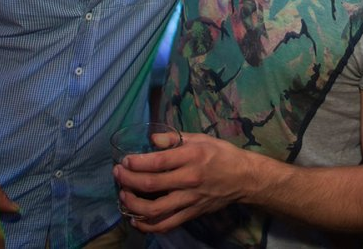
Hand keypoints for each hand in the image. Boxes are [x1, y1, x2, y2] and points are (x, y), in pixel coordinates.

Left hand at [113, 132, 250, 232]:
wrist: (244, 178)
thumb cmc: (222, 154)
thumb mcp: (201, 138)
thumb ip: (175, 138)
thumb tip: (151, 140)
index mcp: (192, 157)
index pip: (158, 162)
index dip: (137, 163)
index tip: (124, 161)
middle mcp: (189, 179)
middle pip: (152, 184)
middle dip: (129, 180)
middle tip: (118, 174)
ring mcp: (190, 199)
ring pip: (155, 209)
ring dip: (133, 205)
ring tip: (123, 196)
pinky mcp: (192, 213)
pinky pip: (166, 224)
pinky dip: (148, 225)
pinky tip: (136, 219)